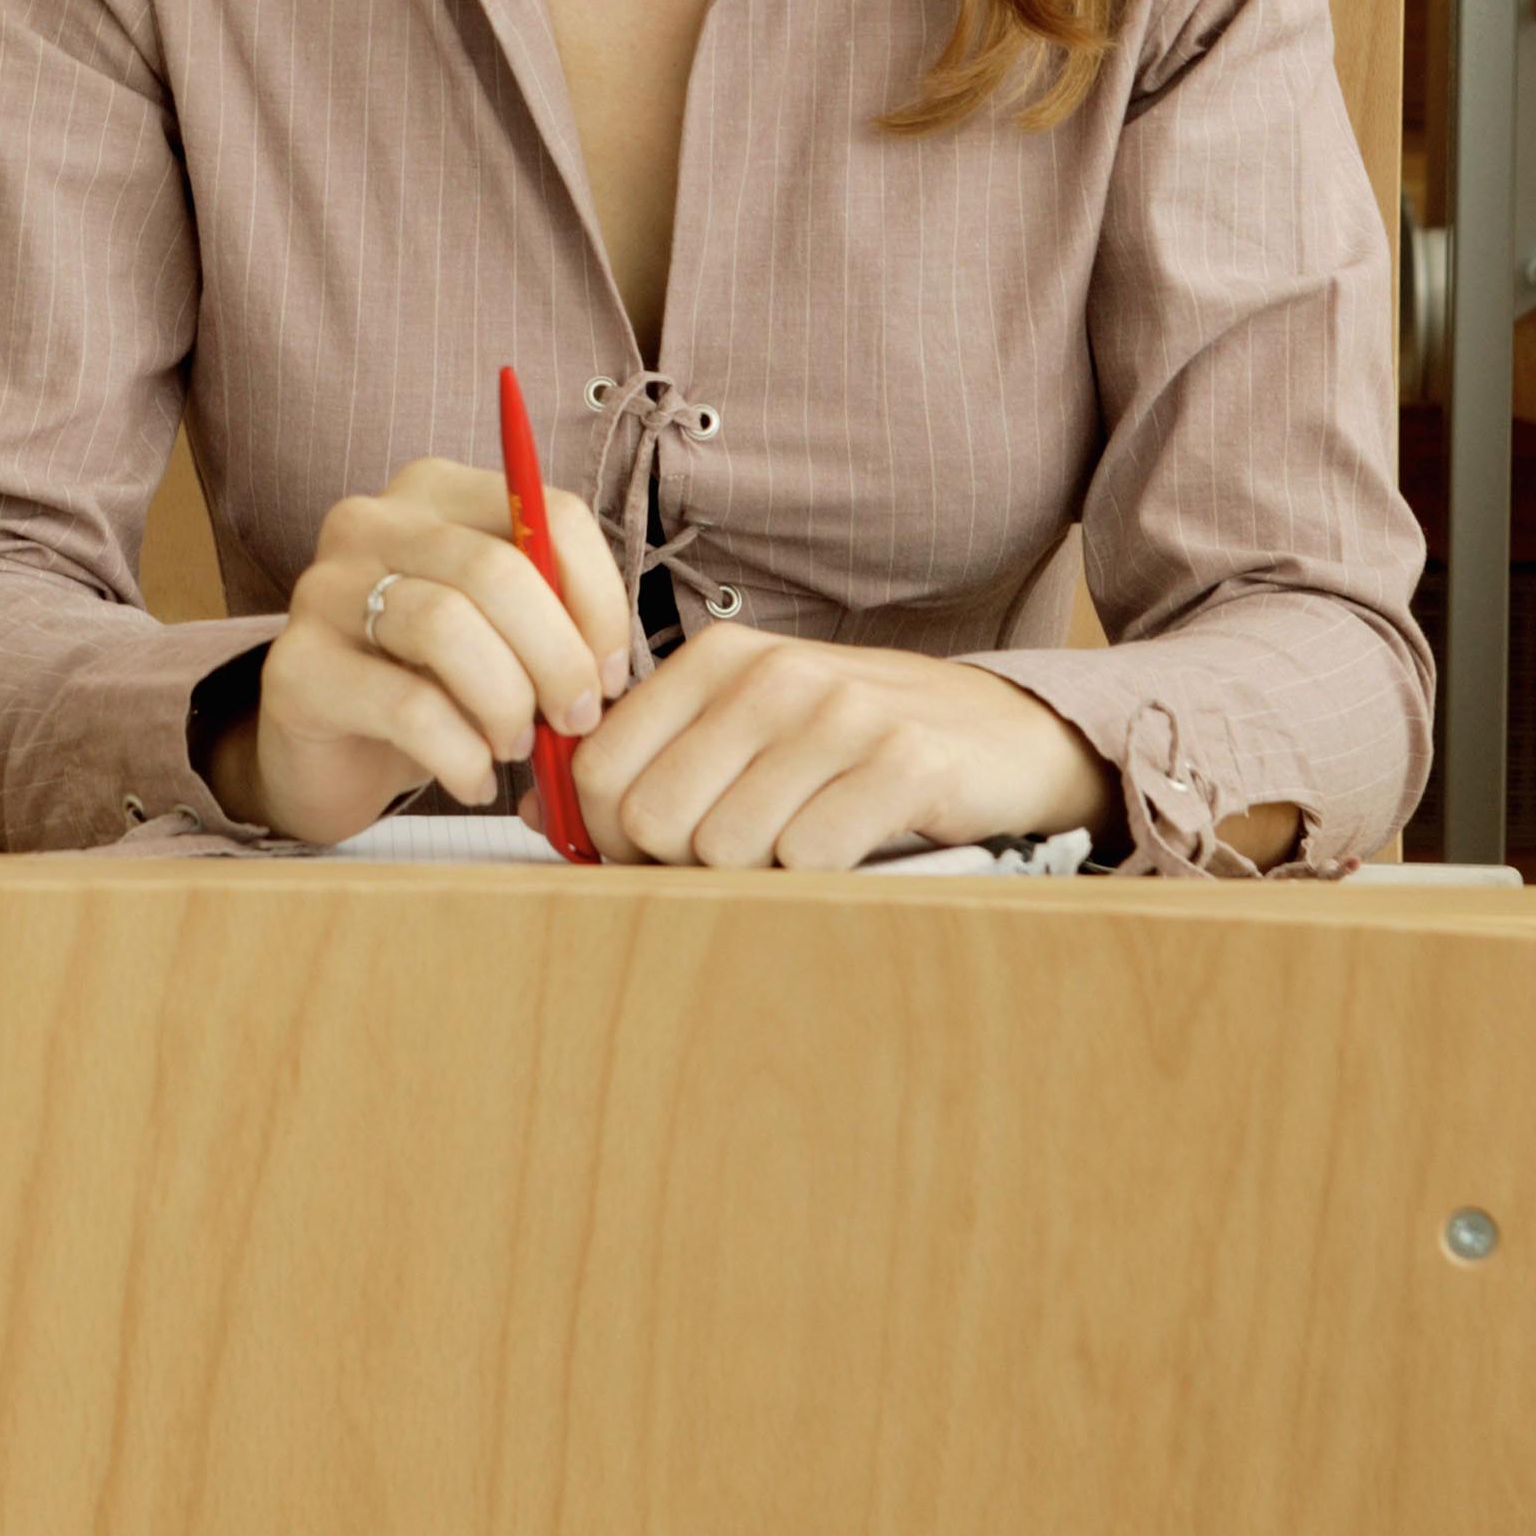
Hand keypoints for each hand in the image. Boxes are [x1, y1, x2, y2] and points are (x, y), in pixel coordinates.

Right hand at [212, 454, 635, 849]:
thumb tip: (609, 667)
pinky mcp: (296, 668)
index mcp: (436, 493)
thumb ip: (552, 622)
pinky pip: (406, 706)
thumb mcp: (500, 635)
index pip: (546, 513)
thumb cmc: (432, 684)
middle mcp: (372, 521)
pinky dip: (462, 755)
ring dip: (506, 703)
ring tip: (515, 748)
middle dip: (558, 657)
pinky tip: (473, 781)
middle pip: (497, 569)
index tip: (611, 674)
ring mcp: (323, 589)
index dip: (598, 598)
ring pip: (445, 626)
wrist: (330, 755)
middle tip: (577, 721)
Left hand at [570, 624, 1120, 871]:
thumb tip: (534, 810)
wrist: (1001, 736)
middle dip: (679, 866)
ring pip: (726, 848)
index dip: (609, 838)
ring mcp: (838, 713)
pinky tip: (851, 849)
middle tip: (735, 865)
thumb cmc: (855, 745)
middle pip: (655, 819)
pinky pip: (808, 857)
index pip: (603, 770)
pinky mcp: (900, 763)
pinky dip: (821, 877)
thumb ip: (652, 758)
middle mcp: (772, 673)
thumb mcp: (749, 728)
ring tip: (801, 846)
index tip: (648, 858)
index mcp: (718, 658)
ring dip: (759, 874)